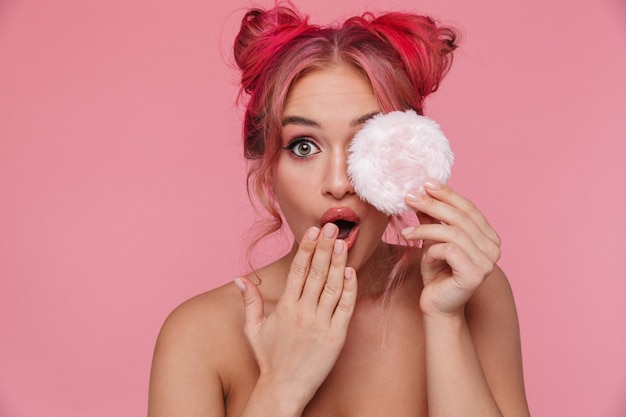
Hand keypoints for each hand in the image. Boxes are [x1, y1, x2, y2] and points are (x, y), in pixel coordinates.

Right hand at [234, 222, 356, 408]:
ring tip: (344, 242)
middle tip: (334, 227)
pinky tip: (351, 272)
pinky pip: (345, 308)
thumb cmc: (269, 358)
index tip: (314, 231)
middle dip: (326, 247)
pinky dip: (349, 289)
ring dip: (339, 262)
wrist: (283, 389)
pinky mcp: (336, 337)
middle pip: (317, 273)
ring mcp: (321, 324)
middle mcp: (303, 312)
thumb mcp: (253, 329)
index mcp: (285, 307)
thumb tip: (239, 278)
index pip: (298, 270)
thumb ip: (249, 301)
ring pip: (333, 286)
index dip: (307, 249)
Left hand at [401, 181, 500, 317]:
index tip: (425, 184)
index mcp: (489, 237)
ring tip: (407, 232)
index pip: (469, 208)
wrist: (437, 308)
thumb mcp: (433, 240)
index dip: (448, 194)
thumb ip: (433, 219)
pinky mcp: (475, 274)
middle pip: (461, 217)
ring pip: (453, 232)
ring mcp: (488, 263)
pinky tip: (422, 255)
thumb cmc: (437, 275)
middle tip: (409, 198)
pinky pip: (449, 250)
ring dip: (426, 229)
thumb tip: (422, 192)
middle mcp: (494, 249)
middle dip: (432, 204)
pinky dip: (431, 249)